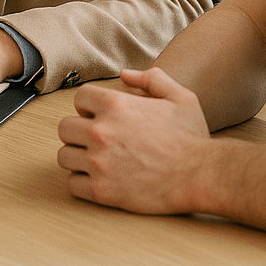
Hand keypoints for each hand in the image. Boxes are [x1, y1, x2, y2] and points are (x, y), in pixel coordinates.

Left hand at [56, 66, 208, 214]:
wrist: (200, 176)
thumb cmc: (191, 137)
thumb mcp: (179, 96)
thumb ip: (151, 78)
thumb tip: (125, 74)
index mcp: (115, 105)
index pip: (79, 98)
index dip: (89, 106)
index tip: (98, 116)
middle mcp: (101, 131)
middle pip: (65, 128)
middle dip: (78, 132)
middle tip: (95, 140)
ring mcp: (99, 162)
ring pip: (65, 156)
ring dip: (78, 157)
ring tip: (96, 160)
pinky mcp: (102, 191)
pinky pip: (73, 184)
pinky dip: (82, 182)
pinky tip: (99, 179)